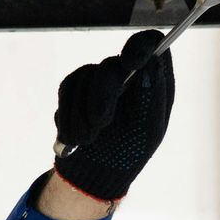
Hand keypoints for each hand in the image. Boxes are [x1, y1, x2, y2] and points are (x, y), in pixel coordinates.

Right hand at [51, 31, 174, 202]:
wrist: (92, 174)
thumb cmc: (127, 154)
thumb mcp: (147, 129)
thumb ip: (150, 95)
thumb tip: (152, 62)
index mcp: (153, 83)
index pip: (152, 44)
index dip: (141, 46)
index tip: (131, 60)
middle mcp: (128, 76)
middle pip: (113, 63)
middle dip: (103, 95)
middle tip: (102, 123)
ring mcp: (100, 80)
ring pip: (85, 76)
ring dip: (84, 114)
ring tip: (89, 139)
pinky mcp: (76, 88)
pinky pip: (67, 88)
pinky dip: (69, 116)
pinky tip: (77, 136)